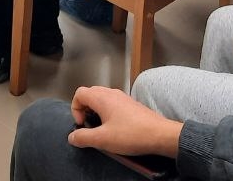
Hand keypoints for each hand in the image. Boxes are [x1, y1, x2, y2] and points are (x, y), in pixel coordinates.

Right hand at [68, 86, 182, 157]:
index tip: (83, 125)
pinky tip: (113, 128)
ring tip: (101, 129)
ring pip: (101, 99)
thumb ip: (83, 137)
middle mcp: (112, 93)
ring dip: (96, 112)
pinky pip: (112, 103)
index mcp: (102, 98)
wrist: (159, 134)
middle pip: (90, 94)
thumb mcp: (102, 139)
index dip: (75, 109)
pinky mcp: (130, 105)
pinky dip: (107, 113)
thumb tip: (72, 136)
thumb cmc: (131, 134)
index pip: (79, 93)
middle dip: (84, 110)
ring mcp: (122, 98)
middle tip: (89, 127)